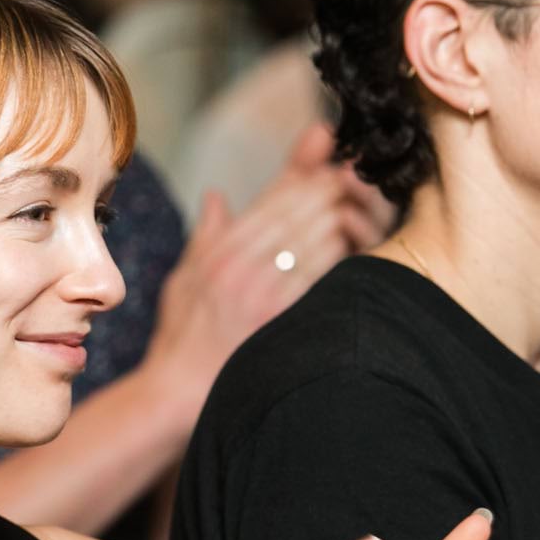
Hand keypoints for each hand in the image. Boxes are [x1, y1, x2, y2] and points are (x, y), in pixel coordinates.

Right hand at [148, 123, 388, 404]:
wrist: (177, 394)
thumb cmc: (180, 338)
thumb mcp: (183, 280)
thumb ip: (206, 236)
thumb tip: (217, 198)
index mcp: (219, 251)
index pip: (270, 198)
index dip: (303, 168)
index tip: (328, 146)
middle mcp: (239, 264)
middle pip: (297, 210)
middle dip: (330, 187)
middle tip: (356, 175)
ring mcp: (261, 290)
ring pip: (314, 237)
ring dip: (342, 218)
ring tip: (362, 207)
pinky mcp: (280, 317)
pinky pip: (320, 275)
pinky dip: (341, 255)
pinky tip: (358, 244)